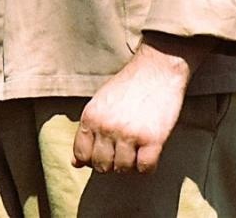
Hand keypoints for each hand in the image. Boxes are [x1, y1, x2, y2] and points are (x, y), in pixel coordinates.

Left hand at [72, 35, 206, 173]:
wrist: (159, 66)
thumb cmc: (130, 83)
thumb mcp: (101, 102)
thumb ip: (88, 131)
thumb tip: (77, 163)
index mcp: (91, 117)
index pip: (82, 155)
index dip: (93, 158)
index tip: (106, 152)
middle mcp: (107, 127)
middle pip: (101, 166)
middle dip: (112, 162)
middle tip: (124, 150)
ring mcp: (129, 134)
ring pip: (123, 169)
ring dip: (131, 164)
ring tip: (138, 149)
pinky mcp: (152, 139)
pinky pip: (145, 168)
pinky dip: (148, 166)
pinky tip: (150, 152)